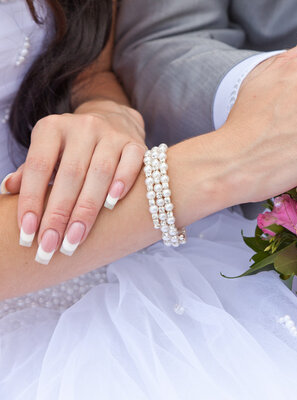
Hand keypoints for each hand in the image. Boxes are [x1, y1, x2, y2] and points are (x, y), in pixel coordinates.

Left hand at [3, 100, 145, 262]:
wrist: (114, 121)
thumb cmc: (74, 147)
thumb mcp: (48, 151)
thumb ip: (30, 171)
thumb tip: (8, 188)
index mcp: (52, 128)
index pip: (38, 166)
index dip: (31, 201)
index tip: (26, 234)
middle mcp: (82, 127)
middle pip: (70, 175)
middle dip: (59, 214)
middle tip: (51, 246)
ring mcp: (111, 135)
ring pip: (100, 173)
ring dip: (87, 210)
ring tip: (76, 239)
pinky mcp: (136, 144)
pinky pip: (132, 164)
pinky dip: (122, 184)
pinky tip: (112, 206)